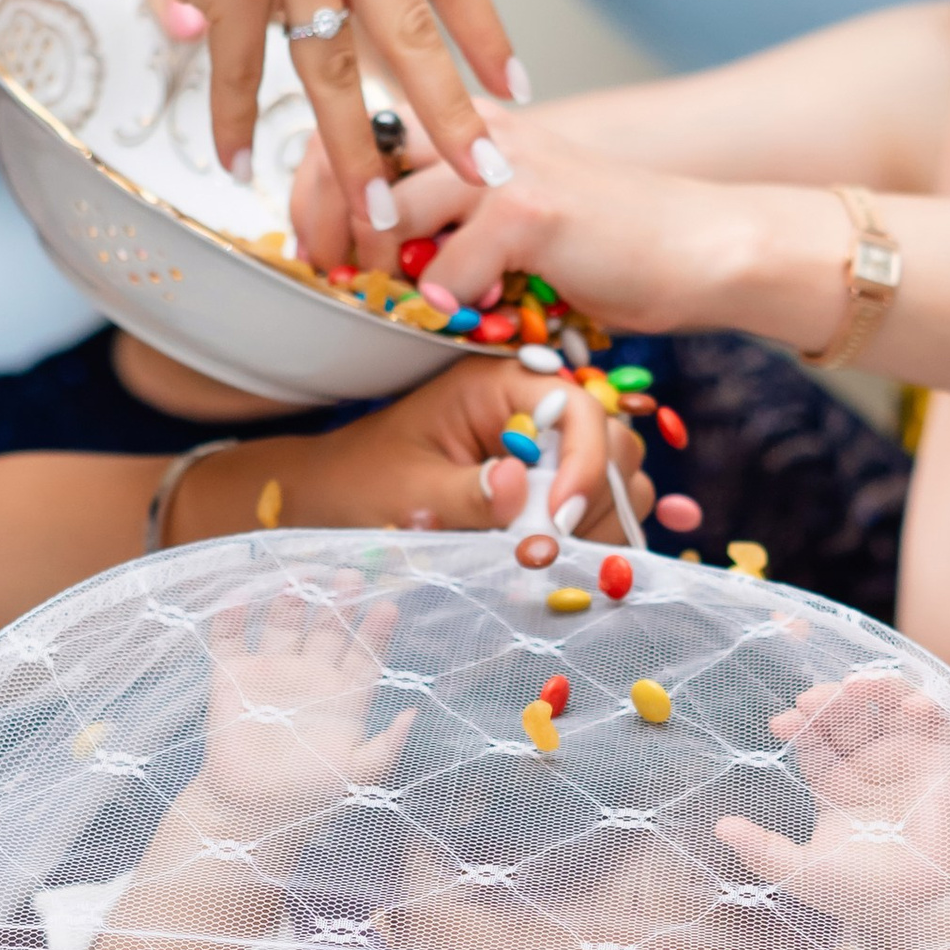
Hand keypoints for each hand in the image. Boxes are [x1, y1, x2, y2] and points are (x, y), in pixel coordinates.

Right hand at [54, 0, 520, 243]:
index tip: (513, 89)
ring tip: (371, 213)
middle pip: (411, 32)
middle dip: (452, 115)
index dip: (485, 35)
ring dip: (354, 154)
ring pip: (335, 71)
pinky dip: (239, 126)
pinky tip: (241, 166)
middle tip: (487, 172)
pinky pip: (248, 74)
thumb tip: (379, 26)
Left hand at [172, 353, 643, 548]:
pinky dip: (589, 539)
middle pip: (613, 443)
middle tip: (547, 550)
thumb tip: (518, 486)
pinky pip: (597, 510)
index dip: (585, 465)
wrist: (331, 502)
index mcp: (498, 386)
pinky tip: (551, 563)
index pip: (580, 408)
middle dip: (595, 500)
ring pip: (617, 480)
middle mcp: (533, 410)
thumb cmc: (359, 486)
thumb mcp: (408, 492)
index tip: (557, 522)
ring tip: (545, 560)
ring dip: (596, 525)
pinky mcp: (547, 488)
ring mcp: (547, 449)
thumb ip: (468, 495)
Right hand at [192, 586, 415, 824]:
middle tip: (350, 576)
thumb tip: (414, 715)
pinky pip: (230, 638)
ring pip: (284, 623)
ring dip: (292, 599)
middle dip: (339, 602)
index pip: (364, 654)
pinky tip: (241, 596)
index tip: (388, 606)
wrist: (251, 810)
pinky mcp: (232, 677)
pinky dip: (232, 617)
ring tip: (303, 576)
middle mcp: (311, 677)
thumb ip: (386, 748)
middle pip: (328, 628)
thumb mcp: (357, 777)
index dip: (375, 631)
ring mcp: (271, 672)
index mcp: (344, 697)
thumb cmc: (308, 796)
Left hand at [304, 106, 839, 334]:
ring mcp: (502, 165)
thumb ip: (452, 220)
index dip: (316, 187)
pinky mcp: (532, 209)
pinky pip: (450, 263)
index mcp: (465, 122)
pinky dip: (441, 300)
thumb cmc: (612, 243)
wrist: (701, 245)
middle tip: (327, 276)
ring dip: (375, 267)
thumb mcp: (515, 216)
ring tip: (387, 303)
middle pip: (351, 155)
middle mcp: (474, 128)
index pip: (353, 129)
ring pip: (390, 209)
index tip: (314, 245)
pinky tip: (459, 317)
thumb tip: (382, 257)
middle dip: (325, 222)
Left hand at [712, 677, 949, 949]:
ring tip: (854, 688)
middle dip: (827, 700)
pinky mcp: (943, 758)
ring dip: (872, 685)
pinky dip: (926, 700)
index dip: (799, 723)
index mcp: (834, 783)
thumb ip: (760, 850)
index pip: (812, 736)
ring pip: (887, 702)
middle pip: (845, 712)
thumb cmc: (861, 892)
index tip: (782, 722)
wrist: (916, 908)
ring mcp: (906, 757)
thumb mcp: (799, 871)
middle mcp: (868, 763)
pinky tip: (908, 704)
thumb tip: (720, 827)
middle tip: (811, 701)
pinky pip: (939, 718)